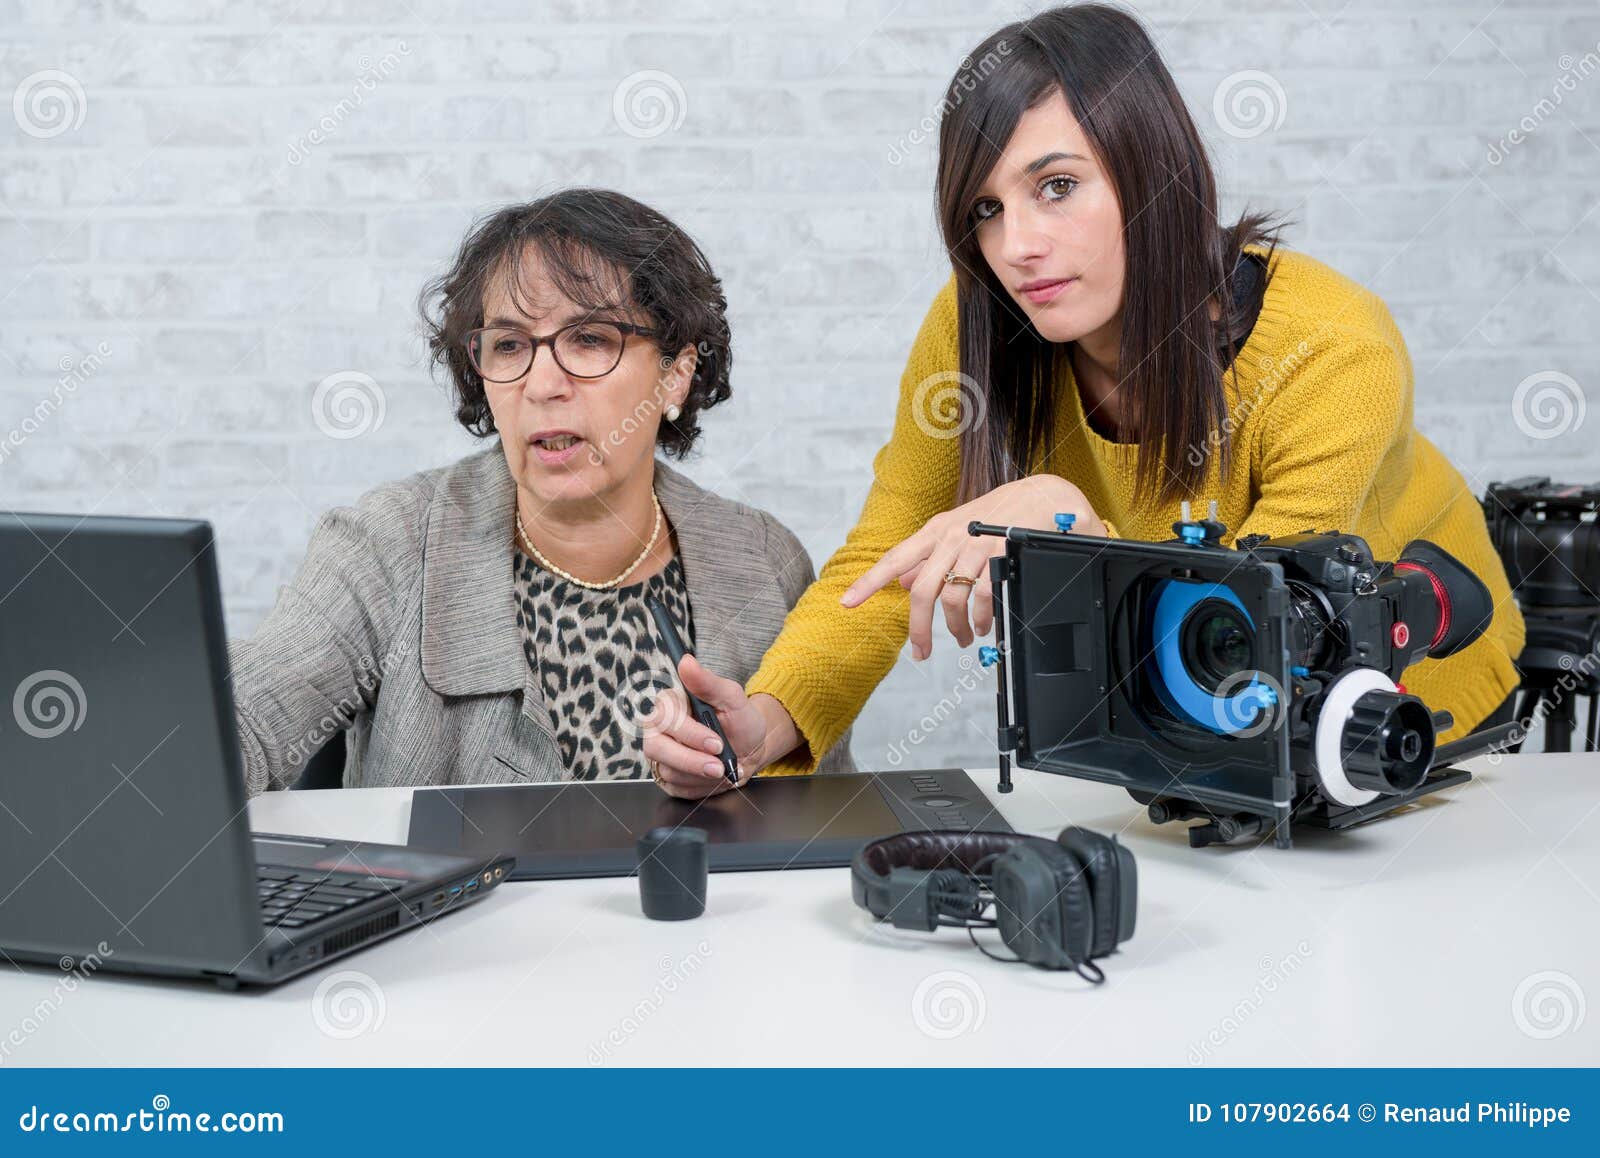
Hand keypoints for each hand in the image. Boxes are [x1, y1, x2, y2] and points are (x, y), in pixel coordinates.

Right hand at [640, 654, 799, 798]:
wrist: (749, 748)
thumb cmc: (739, 720)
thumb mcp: (732, 698)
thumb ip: (708, 682)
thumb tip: (686, 661)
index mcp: (671, 704)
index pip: (666, 718)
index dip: (691, 734)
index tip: (716, 743)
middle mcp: (659, 729)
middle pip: (657, 748)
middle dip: (692, 761)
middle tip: (720, 766)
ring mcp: (661, 755)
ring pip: (668, 770)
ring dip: (700, 775)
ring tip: (723, 769)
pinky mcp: (667, 776)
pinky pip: (675, 787)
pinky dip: (700, 786)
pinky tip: (713, 778)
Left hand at [839, 474, 1105, 659]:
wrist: (1042, 496)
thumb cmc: (997, 514)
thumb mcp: (956, 529)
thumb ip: (927, 556)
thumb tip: (901, 581)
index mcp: (935, 531)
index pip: (894, 559)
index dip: (868, 582)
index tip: (847, 603)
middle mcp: (951, 537)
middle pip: (922, 591)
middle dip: (918, 629)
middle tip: (921, 652)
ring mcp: (976, 546)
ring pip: (952, 598)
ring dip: (955, 627)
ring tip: (961, 638)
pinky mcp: (1000, 554)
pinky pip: (983, 597)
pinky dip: (980, 619)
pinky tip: (982, 627)